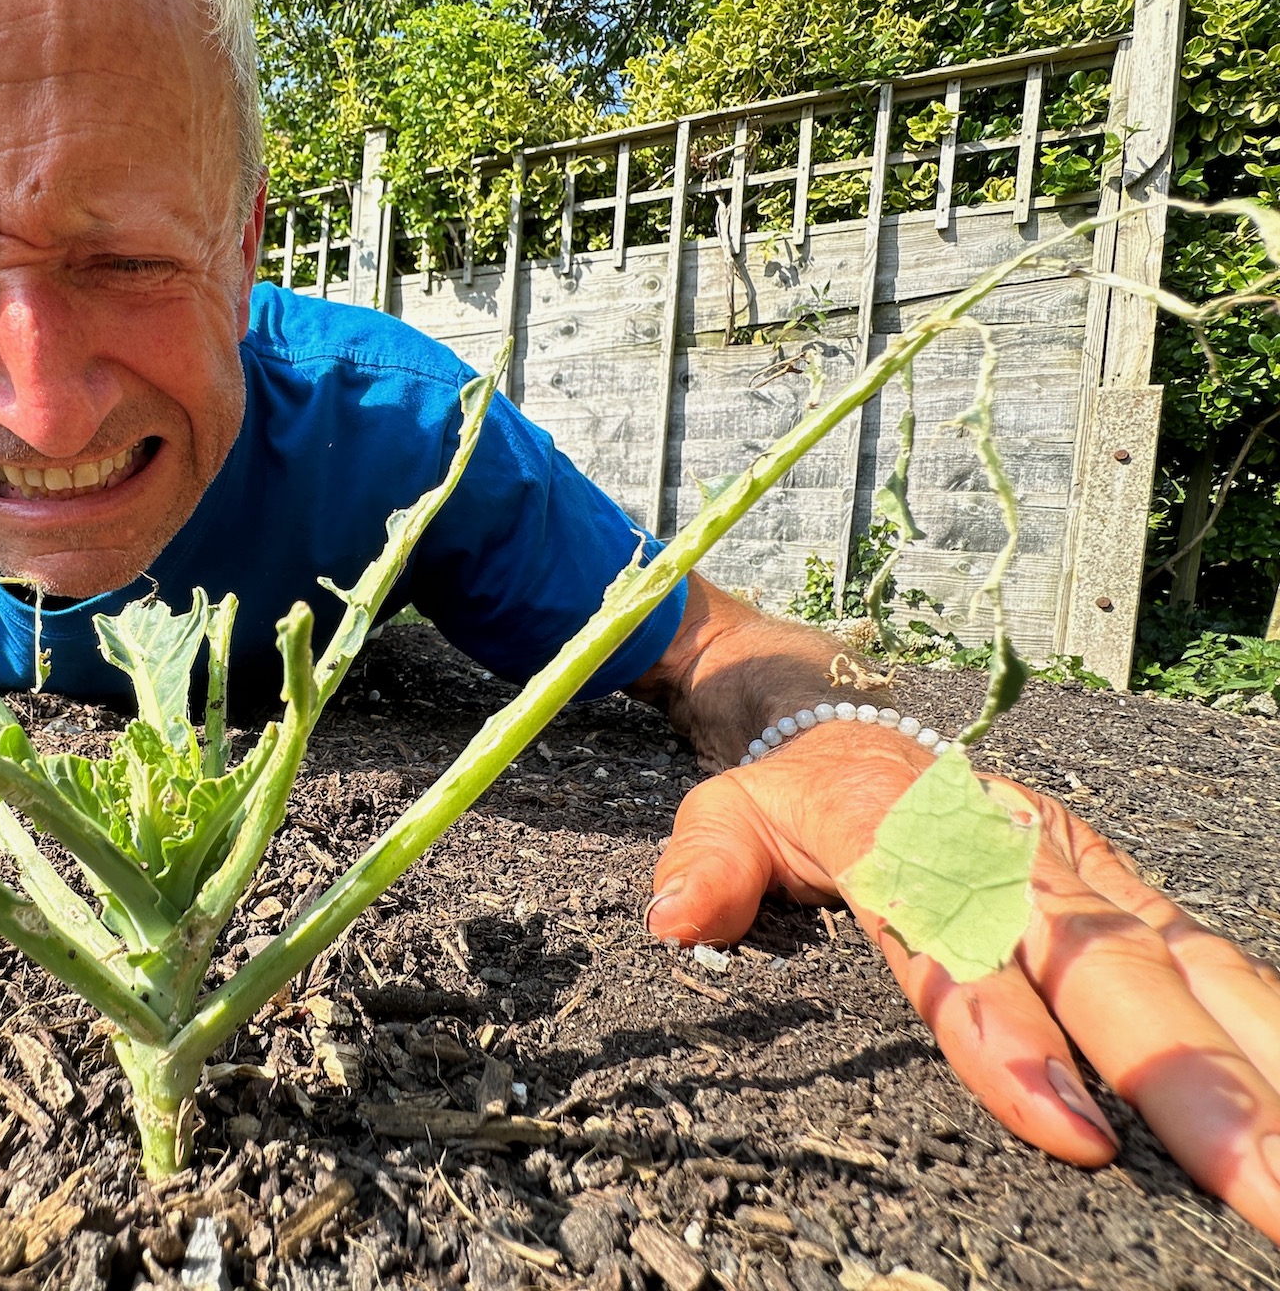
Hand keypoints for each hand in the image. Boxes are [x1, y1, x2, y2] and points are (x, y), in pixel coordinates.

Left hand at [647, 719, 1279, 1240]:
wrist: (849, 714)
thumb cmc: (796, 790)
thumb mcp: (727, 809)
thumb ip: (708, 859)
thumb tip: (679, 917)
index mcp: (904, 832)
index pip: (959, 936)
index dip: (1010, 1028)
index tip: (1067, 1127)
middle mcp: (1009, 849)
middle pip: (1101, 964)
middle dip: (1182, 1079)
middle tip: (1259, 1187)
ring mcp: (1077, 869)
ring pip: (1176, 962)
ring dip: (1252, 1064)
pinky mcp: (1122, 887)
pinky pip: (1204, 953)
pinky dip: (1261, 1020)